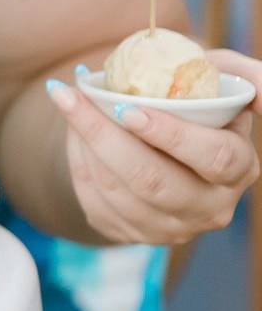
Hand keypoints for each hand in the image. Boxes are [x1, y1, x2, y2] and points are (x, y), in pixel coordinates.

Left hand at [47, 47, 261, 244]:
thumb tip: (259, 86)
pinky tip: (73, 133)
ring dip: (83, 146)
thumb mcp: (226, 81)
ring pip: (117, 194)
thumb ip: (247, 75)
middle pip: (154, 182)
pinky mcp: (133, 235)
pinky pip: (95, 204)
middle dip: (106, 138)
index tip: (127, 107)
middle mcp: (210, 207)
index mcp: (239, 169)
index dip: (171, 135)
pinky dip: (77, 163)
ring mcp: (172, 228)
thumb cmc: (197, 103)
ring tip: (68, 105)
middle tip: (75, 100)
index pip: (213, 158)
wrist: (162, 143)